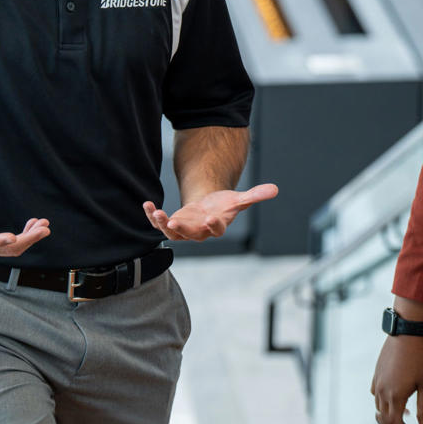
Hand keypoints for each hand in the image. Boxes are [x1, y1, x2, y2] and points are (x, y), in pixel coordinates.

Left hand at [142, 183, 277, 240]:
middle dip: (182, 229)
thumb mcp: (239, 198)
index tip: (211, 218)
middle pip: (191, 234)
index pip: (216, 229)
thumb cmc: (224, 206)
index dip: (214, 225)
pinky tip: (147, 205)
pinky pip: (159, 224)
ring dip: (162, 224)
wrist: (209, 208)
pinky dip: (151, 216)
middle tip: (173, 222)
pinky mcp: (171, 224)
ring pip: (172, 232)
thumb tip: (275, 189)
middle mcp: (199, 231)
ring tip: (157, 212)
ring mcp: (184, 229)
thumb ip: (255, 195)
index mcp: (217, 226)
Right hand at [370, 335, 422, 423]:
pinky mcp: (377, 375)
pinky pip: (376, 396)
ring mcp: (378, 383)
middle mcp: (383, 392)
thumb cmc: (421, 357)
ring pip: (379, 410)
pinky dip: (384, 406)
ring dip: (389, 421)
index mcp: (396, 396)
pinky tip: (396, 405)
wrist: (406, 332)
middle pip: (383, 422)